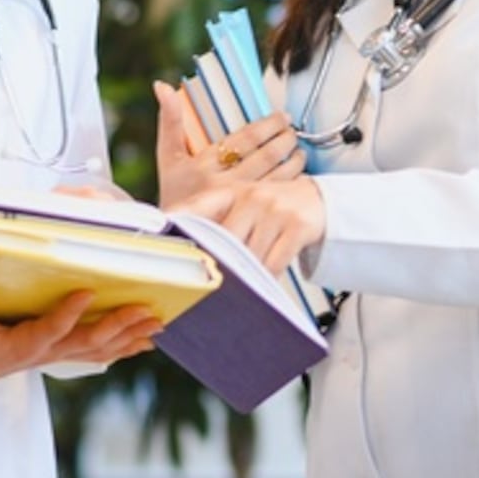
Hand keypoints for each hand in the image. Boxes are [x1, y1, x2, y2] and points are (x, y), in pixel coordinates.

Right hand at [0, 287, 162, 397]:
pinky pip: (97, 355)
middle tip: (148, 312)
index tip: (88, 292)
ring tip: (157, 327)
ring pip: (100, 350)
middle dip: (120, 326)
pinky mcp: (58, 357)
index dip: (69, 313)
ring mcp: (55, 357)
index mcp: (24, 344)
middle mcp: (46, 353)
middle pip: (89, 341)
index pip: (51, 329)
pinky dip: (121, 348)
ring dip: (130, 338)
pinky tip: (142, 343)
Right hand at [154, 82, 304, 210]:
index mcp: (205, 166)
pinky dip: (294, 182)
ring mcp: (241, 204)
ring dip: (294, 159)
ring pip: (278, 175)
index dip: (269, 124)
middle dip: (285, 138)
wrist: (179, 238)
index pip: (246, 138)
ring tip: (298, 150)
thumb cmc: (175, 195)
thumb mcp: (168, 158)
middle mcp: (224, 185)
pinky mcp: (253, 218)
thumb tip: (162, 85)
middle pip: (267, 155)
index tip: (281, 117)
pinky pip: (280, 196)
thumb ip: (169, 121)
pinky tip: (299, 175)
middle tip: (292, 130)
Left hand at [177, 178, 326, 276]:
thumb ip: (215, 221)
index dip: (178, 220)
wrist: (316, 201)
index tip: (161, 238)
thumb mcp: (241, 205)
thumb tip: (182, 247)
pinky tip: (264, 281)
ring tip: (243, 284)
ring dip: (246, 274)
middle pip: (225, 240)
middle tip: (211, 282)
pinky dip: (268, 276)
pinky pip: (275, 261)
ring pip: (250, 255)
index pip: (198, 206)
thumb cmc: (271, 209)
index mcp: (231, 193)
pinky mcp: (296, 226)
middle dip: (219, 262)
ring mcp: (275, 210)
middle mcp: (251, 197)